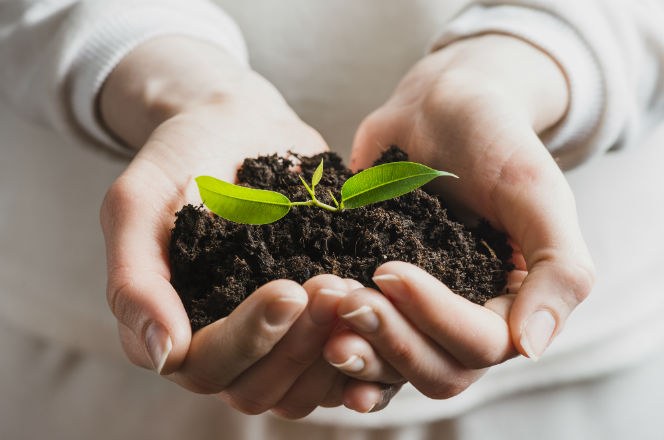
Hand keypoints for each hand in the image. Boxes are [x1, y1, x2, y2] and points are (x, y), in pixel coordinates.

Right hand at [99, 37, 366, 416]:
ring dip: (334, 350)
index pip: (207, 366)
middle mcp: (224, 345)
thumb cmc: (182, 159)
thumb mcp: (138, 205)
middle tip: (331, 285)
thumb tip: (162, 357)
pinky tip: (385, 313)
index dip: (249, 338)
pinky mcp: (314, 324)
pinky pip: (340, 365)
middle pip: (259, 388)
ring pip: (303, 389)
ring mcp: (273, 340)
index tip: (288, 289)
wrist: (237, 126)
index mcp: (175, 328)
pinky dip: (366, 351)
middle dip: (299, 344)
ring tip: (357, 290)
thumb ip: (135, 281)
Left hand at [325, 35, 594, 398]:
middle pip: (438, 371)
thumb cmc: (494, 140)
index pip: (482, 345)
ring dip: (362, 354)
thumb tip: (531, 348)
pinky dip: (342, 351)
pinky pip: (365, 342)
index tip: (389, 270)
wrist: (439, 107)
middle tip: (348, 299)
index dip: (435, 319)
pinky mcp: (380, 298)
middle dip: (392, 342)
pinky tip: (315, 340)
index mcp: (512, 302)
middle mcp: (468, 318)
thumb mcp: (536, 193)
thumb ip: (558, 268)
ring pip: (397, 369)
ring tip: (326, 316)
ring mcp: (420, 312)